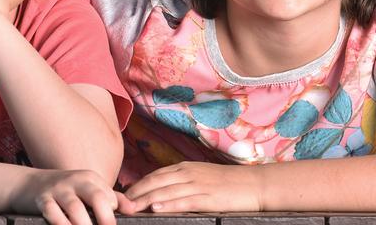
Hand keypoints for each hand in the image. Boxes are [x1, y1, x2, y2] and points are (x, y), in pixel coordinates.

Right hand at [19, 169, 117, 224]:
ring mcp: (59, 189)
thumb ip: (111, 197)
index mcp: (91, 178)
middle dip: (105, 220)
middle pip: (97, 198)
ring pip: (76, 209)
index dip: (113, 216)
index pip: (110, 198)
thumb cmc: (66, 191)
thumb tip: (132, 209)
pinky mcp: (43, 199)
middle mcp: (76, 181)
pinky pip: (53, 213)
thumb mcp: (88, 188)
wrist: (30, 184)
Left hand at [119, 161, 261, 213]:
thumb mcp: (202, 176)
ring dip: (146, 200)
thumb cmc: (228, 183)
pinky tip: (156, 208)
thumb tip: (162, 191)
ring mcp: (198, 185)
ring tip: (131, 208)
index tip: (124, 195)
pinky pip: (184, 201)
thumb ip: (182, 181)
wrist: (255, 184)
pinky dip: (168, 204)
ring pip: (166, 192)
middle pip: (156, 182)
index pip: (155, 175)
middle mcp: (188, 173)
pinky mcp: (208, 198)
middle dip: (136, 193)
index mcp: (185, 167)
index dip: (138, 185)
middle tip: (121, 204)